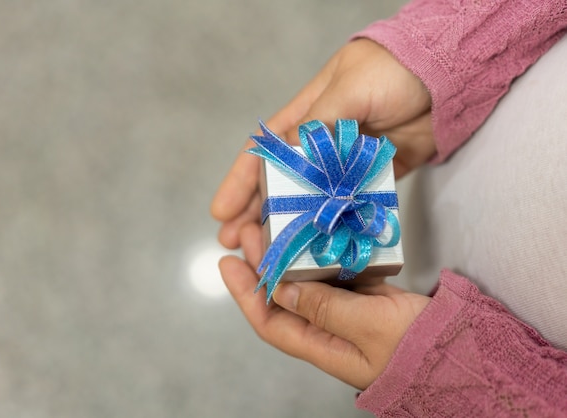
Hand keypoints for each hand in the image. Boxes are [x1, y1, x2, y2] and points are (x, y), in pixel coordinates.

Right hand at [211, 38, 434, 251]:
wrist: (445, 77)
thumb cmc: (391, 69)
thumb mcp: (348, 89)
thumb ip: (319, 124)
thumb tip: (291, 159)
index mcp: (304, 119)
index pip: (262, 154)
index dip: (239, 183)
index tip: (221, 212)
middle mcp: (320, 146)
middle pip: (281, 185)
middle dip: (257, 214)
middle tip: (238, 243)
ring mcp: (346, 166)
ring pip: (312, 201)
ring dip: (292, 227)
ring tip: (273, 253)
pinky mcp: (373, 179)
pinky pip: (350, 206)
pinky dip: (336, 225)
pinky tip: (323, 245)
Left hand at [219, 223, 429, 389]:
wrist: (465, 352)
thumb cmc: (419, 347)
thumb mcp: (368, 327)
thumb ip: (323, 307)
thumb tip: (281, 288)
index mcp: (323, 347)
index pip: (269, 320)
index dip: (246, 293)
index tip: (228, 262)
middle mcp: (329, 332)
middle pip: (284, 298)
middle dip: (264, 266)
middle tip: (252, 232)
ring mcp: (349, 315)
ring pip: (308, 283)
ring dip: (293, 257)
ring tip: (279, 227)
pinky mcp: (368, 300)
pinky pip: (337, 276)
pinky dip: (326, 256)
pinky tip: (320, 235)